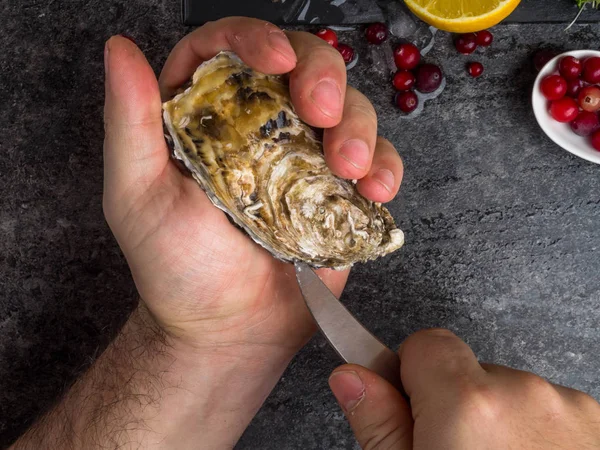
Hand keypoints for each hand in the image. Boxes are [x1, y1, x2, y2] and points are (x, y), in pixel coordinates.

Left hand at [103, 18, 402, 362]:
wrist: (228, 332)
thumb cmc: (178, 271)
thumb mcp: (137, 195)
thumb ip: (129, 122)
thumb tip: (120, 50)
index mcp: (207, 119)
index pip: (228, 51)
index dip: (254, 38)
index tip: (276, 57)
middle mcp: (260, 130)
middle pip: (302, 67)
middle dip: (322, 75)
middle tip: (321, 110)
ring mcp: (305, 161)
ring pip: (347, 109)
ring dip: (358, 126)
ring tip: (348, 167)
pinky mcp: (338, 194)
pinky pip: (374, 162)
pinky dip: (384, 166)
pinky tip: (375, 188)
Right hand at [329, 329, 599, 448]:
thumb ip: (380, 425)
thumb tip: (351, 377)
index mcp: (469, 405)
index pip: (427, 344)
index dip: (411, 376)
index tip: (413, 413)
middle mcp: (525, 395)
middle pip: (471, 373)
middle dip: (456, 408)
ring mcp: (571, 410)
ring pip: (512, 396)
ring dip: (500, 426)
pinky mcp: (599, 427)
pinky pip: (550, 415)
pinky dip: (537, 438)